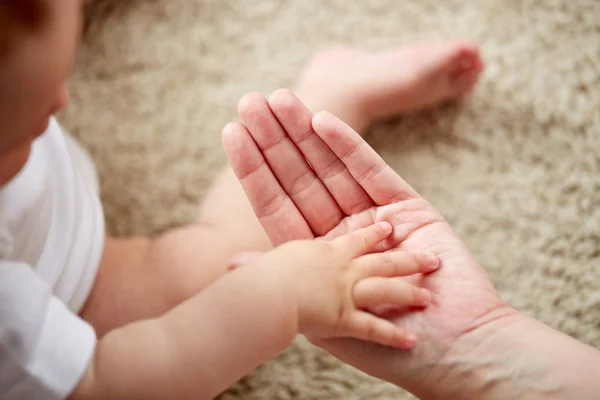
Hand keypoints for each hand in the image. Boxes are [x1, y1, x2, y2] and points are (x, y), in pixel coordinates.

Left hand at [222, 90, 515, 394]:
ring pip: (332, 169)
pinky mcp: (408, 207)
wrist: (455, 350)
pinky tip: (321, 122)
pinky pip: (372, 171)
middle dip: (276, 141)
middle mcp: (342, 233)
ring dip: (305, 133)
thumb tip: (230, 262)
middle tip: (251, 101)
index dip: (255, 170)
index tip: (231, 133)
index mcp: (318, 257)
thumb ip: (283, 278)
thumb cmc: (387, 347)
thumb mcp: (324, 315)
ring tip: (279, 100)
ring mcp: (374, 218)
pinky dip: (347, 147)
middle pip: (302, 180)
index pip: (278, 205)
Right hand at [250, 222, 439, 348]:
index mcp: (327, 253)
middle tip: (433, 261)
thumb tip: (234, 264)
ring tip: (428, 299)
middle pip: (384, 262)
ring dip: (409, 293)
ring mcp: (348, 294)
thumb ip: (258, 265)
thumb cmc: (261, 277)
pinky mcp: (347, 320)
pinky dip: (391, 337)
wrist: (266, 295)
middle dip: (409, 260)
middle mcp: (344, 270)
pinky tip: (411, 342)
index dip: (376, 233)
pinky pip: (374, 330)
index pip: (358, 240)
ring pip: (387, 289)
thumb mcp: (265, 267)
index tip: (390, 227)